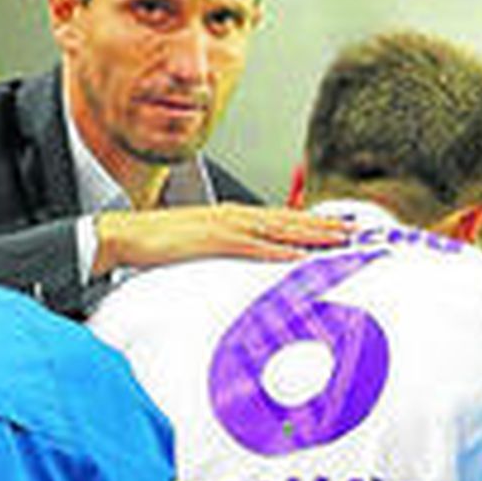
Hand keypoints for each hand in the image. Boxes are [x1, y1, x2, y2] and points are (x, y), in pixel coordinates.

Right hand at [93, 204, 352, 275]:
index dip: (311, 225)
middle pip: (288, 221)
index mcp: (232, 218)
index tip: (337, 230)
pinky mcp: (213, 239)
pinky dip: (278, 251)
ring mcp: (225, 226)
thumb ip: (224, 253)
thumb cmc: (157, 244)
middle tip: (355, 232)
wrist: (126, 234)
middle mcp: (234, 216)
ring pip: (279, 229)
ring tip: (340, 240)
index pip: (280, 220)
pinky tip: (298, 257)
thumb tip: (244, 264)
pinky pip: (252, 246)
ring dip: (311, 235)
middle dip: (323, 227)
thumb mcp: (199, 248)